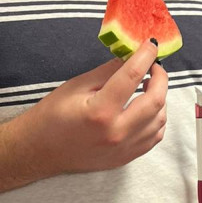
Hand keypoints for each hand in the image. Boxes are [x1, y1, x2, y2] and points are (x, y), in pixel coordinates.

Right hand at [18, 40, 166, 179]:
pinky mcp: (127, 157)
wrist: (39, 152)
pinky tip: (146, 108)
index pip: (132, 76)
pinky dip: (156, 118)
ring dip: (160, 98)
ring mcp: (124, 148)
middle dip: (161, 78)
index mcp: (100, 112)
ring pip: (160, 120)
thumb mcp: (77, 86)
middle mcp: (117, 132)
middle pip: (155, 100)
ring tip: (149, 87)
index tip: (151, 45)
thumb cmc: (52, 116)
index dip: (145, 56)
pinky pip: (155, 136)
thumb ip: (108, 71)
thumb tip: (131, 55)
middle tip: (154, 67)